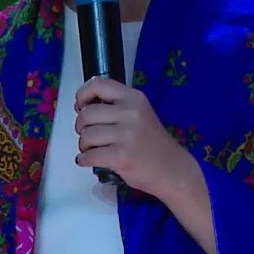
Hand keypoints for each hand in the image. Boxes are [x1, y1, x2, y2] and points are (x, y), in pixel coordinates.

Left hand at [72, 77, 197, 196]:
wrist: (173, 169)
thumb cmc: (152, 143)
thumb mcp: (140, 113)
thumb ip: (116, 106)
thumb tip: (81, 107)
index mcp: (134, 98)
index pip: (97, 84)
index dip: (82, 95)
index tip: (81, 107)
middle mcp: (131, 112)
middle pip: (86, 114)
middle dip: (81, 127)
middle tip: (89, 136)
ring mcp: (127, 135)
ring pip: (86, 136)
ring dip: (83, 146)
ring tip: (93, 150)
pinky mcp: (122, 157)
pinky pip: (89, 156)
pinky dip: (84, 160)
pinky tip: (89, 160)